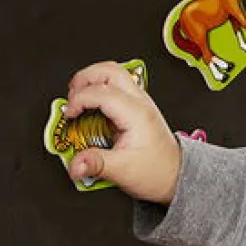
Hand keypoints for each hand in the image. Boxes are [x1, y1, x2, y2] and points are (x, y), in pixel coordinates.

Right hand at [62, 61, 181, 203]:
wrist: (176, 175)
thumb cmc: (157, 171)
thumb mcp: (123, 171)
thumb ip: (96, 164)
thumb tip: (74, 163)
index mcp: (136, 114)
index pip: (102, 92)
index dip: (79, 99)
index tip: (69, 115)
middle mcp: (140, 103)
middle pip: (110, 71)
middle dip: (84, 79)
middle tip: (70, 98)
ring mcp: (140, 102)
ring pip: (114, 74)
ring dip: (91, 80)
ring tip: (77, 99)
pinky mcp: (136, 107)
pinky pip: (116, 86)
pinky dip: (98, 89)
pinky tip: (89, 106)